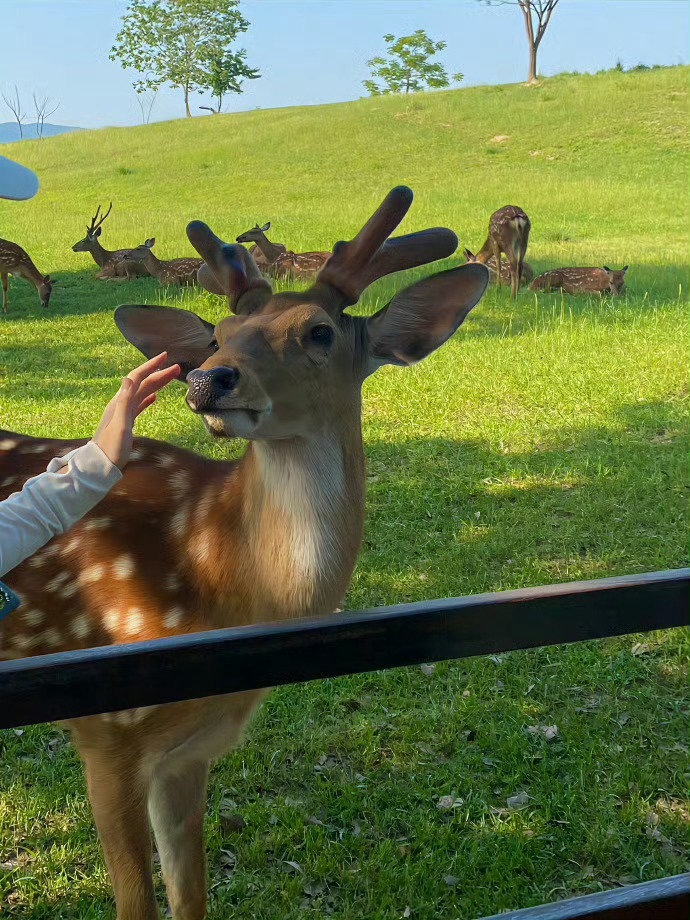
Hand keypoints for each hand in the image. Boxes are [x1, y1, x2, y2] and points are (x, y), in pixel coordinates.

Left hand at [93, 353, 180, 468]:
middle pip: (142, 384)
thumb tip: (128, 378)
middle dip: (159, 374)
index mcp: (120, 403)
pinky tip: (154, 397)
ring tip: (170, 378)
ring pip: (142, 393)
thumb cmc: (110, 449)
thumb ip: (125, 402)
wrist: (99, 466)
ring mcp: (123, 413)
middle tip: (176, 368)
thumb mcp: (120, 426)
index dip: (151, 366)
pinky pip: (139, 405)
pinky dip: (148, 398)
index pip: (137, 378)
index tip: (165, 356)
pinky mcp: (126, 422)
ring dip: (156, 384)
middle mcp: (121, 404)